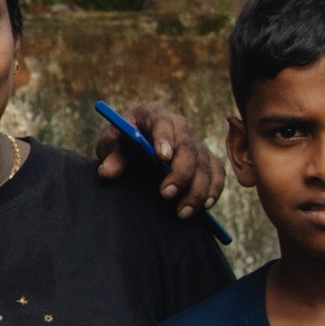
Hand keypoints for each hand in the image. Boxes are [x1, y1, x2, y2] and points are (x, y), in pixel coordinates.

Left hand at [94, 97, 224, 221]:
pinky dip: (214, 188)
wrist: (134, 143)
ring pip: (205, 163)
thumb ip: (111, 155)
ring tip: (182, 212)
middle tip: (166, 194)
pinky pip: (217, 171)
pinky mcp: (204, 157)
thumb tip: (108, 171)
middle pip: (188, 146)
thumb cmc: (121, 141)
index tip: (161, 158)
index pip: (162, 122)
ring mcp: (194, 141)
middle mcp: (179, 124)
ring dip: (197, 189)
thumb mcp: (110, 144)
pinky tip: (205, 206)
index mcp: (154, 113)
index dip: (164, 139)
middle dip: (180, 173)